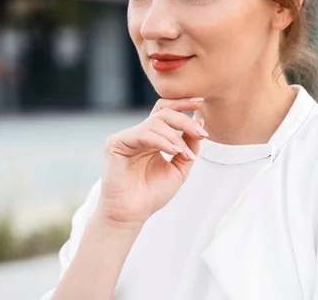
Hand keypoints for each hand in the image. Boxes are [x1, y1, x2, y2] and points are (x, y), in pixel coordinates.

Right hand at [96, 97, 206, 230]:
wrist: (132, 214)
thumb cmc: (152, 194)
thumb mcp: (179, 168)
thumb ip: (189, 146)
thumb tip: (200, 119)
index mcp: (153, 137)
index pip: (166, 111)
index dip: (182, 103)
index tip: (200, 102)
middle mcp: (139, 134)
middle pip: (163, 112)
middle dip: (185, 120)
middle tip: (201, 133)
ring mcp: (127, 137)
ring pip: (155, 122)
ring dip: (175, 136)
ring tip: (184, 153)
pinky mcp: (116, 143)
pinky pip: (143, 134)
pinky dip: (161, 141)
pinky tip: (173, 151)